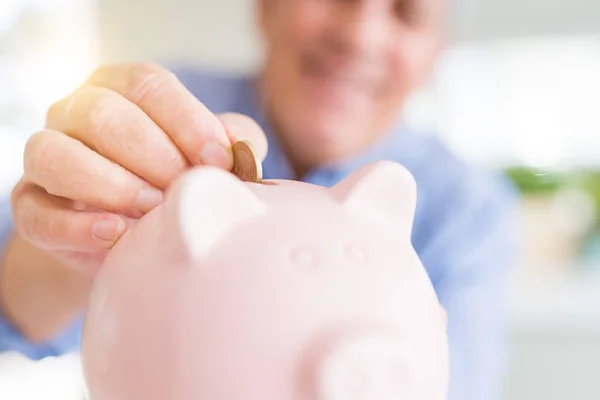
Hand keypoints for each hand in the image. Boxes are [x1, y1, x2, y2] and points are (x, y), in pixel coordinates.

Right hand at [11, 62, 267, 276]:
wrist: (127, 235)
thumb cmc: (173, 184)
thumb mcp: (208, 158)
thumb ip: (232, 143)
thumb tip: (243, 148)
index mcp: (123, 89)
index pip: (147, 84)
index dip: (187, 121)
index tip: (219, 160)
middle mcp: (79, 111)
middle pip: (103, 114)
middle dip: (153, 156)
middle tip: (184, 191)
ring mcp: (47, 155)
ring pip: (56, 153)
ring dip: (111, 185)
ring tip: (150, 212)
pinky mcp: (30, 205)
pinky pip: (35, 212)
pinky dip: (77, 226)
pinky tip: (115, 234)